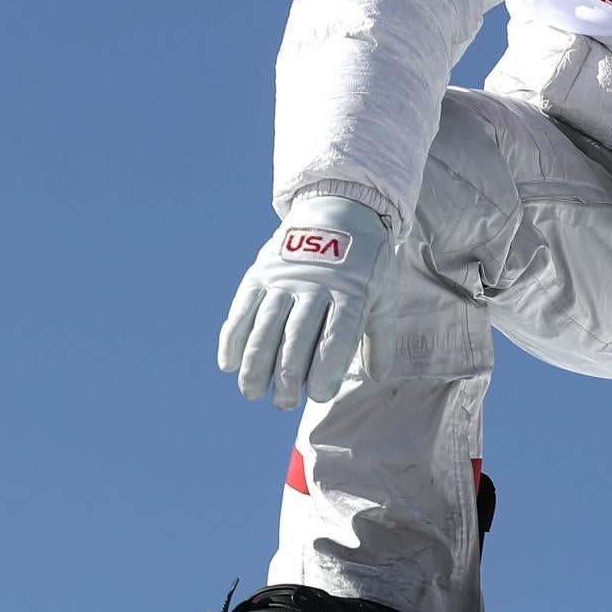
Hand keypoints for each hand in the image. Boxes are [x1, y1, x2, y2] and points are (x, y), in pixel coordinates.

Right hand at [216, 196, 393, 408]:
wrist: (340, 207)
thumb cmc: (367, 262)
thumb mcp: (384, 293)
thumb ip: (380, 336)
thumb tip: (378, 376)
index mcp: (351, 292)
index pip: (337, 336)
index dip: (326, 368)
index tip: (318, 396)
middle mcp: (315, 285)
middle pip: (297, 335)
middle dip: (288, 374)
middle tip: (283, 403)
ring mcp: (285, 278)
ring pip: (266, 325)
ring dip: (255, 362)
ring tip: (251, 392)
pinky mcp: (261, 272)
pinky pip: (242, 308)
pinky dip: (233, 337)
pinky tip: (228, 364)